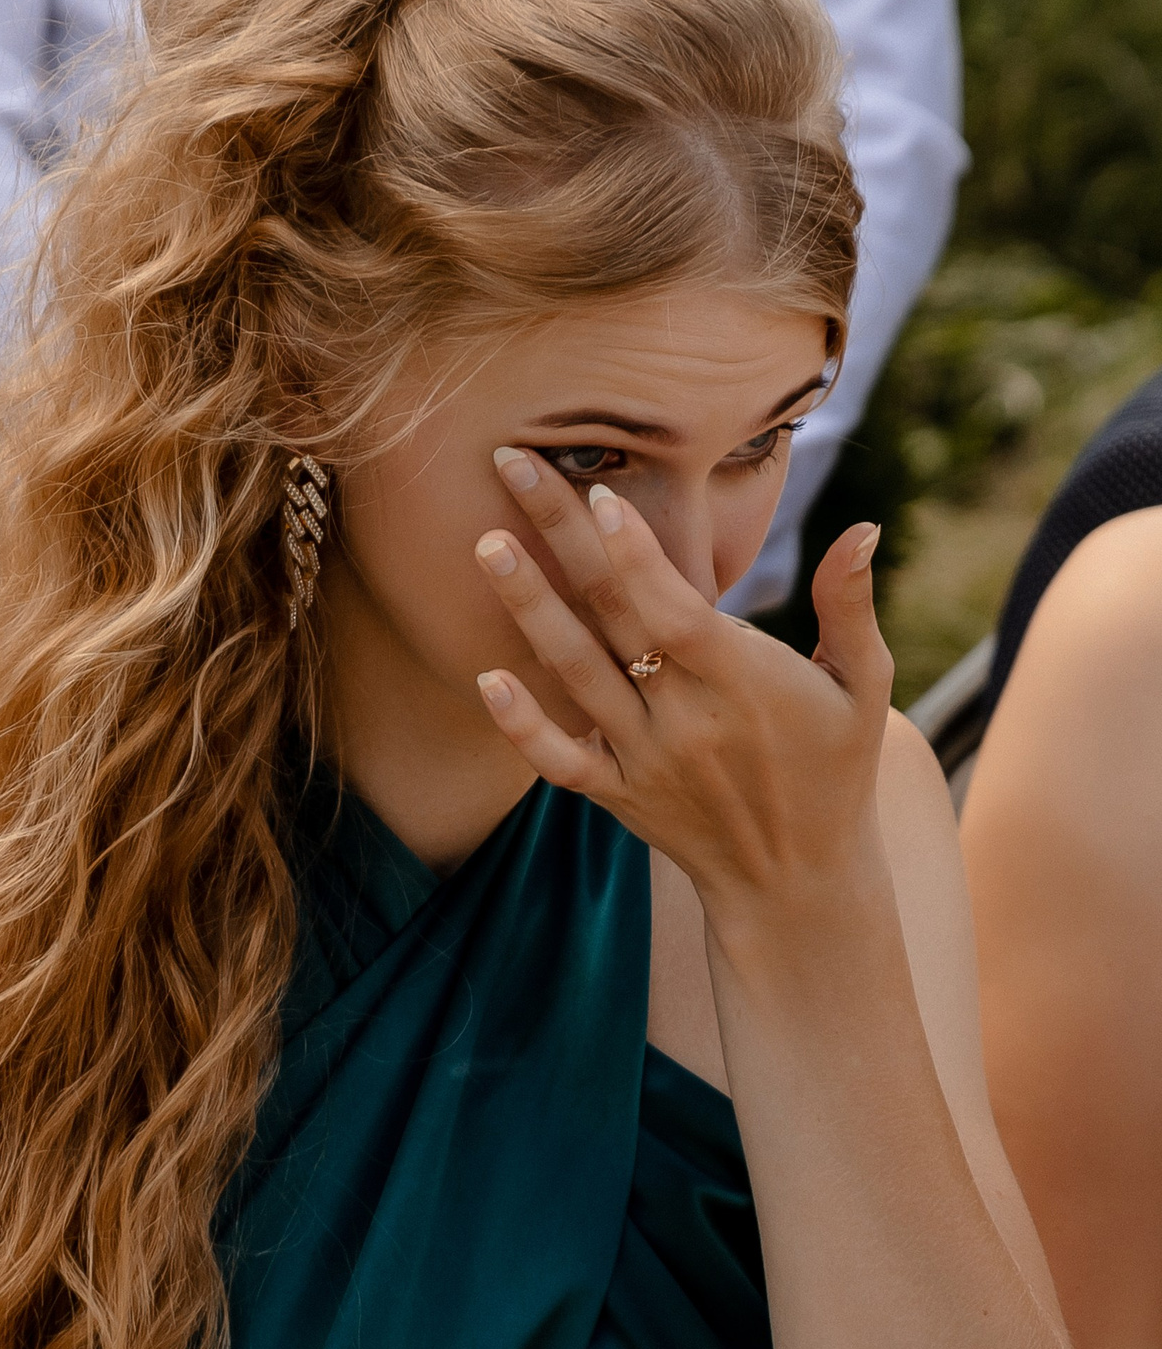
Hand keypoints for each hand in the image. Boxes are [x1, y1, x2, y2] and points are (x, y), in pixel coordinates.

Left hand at [470, 449, 890, 941]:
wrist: (796, 882)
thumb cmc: (835, 769)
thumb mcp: (864, 687)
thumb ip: (850, 606)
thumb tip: (865, 524)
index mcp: (743, 681)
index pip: (677, 612)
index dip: (637, 558)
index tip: (601, 496)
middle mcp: (685, 718)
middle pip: (611, 618)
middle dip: (559, 537)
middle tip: (511, 466)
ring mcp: (645, 758)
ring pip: (574, 675)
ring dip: (527, 607)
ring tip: (486, 543)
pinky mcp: (617, 794)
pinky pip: (559, 760)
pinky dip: (521, 726)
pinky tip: (484, 678)